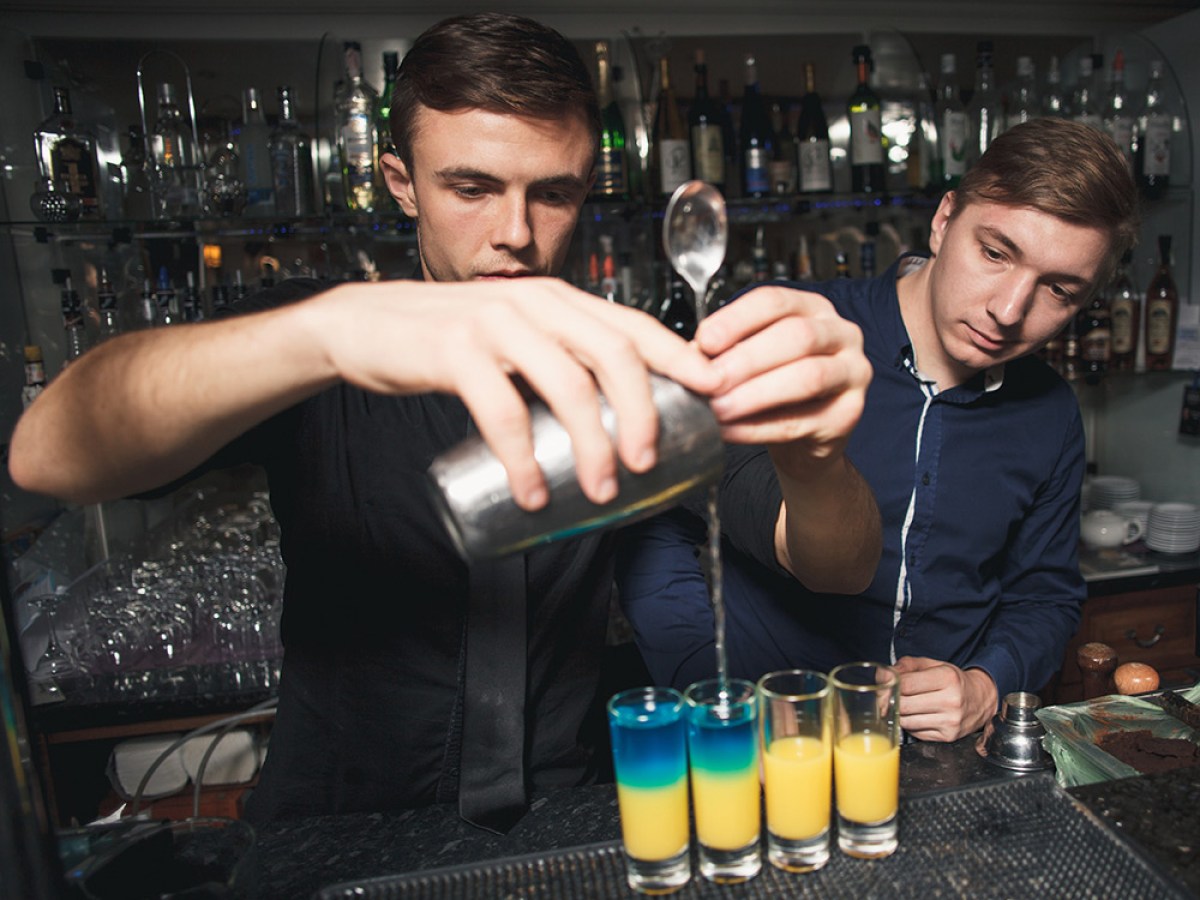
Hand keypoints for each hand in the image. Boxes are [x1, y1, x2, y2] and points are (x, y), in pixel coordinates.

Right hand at [309, 277, 717, 509]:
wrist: (364, 327)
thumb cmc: (447, 341)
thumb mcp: (512, 338)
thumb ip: (554, 360)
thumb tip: (609, 419)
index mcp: (557, 301)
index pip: (632, 325)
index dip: (679, 358)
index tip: (712, 394)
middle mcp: (535, 304)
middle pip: (613, 353)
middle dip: (643, 412)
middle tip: (647, 463)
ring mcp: (495, 323)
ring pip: (567, 384)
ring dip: (592, 444)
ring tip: (601, 491)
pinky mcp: (455, 350)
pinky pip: (502, 411)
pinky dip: (523, 458)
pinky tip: (533, 493)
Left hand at [694, 285, 870, 479]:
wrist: (803, 440)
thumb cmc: (774, 389)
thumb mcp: (750, 360)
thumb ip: (724, 352)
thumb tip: (686, 356)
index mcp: (811, 308)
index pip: (774, 301)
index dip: (737, 319)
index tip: (704, 340)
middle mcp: (840, 333)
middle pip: (796, 336)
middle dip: (745, 359)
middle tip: (708, 381)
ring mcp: (852, 373)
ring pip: (807, 377)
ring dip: (754, 394)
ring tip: (717, 409)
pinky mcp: (849, 415)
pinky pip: (801, 421)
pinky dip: (758, 428)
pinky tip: (730, 432)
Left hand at [893, 656, 998, 741]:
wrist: (980, 699)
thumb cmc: (952, 680)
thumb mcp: (932, 665)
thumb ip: (905, 666)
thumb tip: (883, 675)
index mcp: (947, 678)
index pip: (906, 684)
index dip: (890, 686)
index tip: (885, 686)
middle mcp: (951, 701)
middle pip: (904, 705)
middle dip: (889, 701)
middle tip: (886, 698)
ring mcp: (951, 721)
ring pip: (907, 721)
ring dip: (898, 714)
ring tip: (901, 706)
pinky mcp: (948, 737)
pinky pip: (916, 733)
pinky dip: (910, 724)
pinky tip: (916, 716)